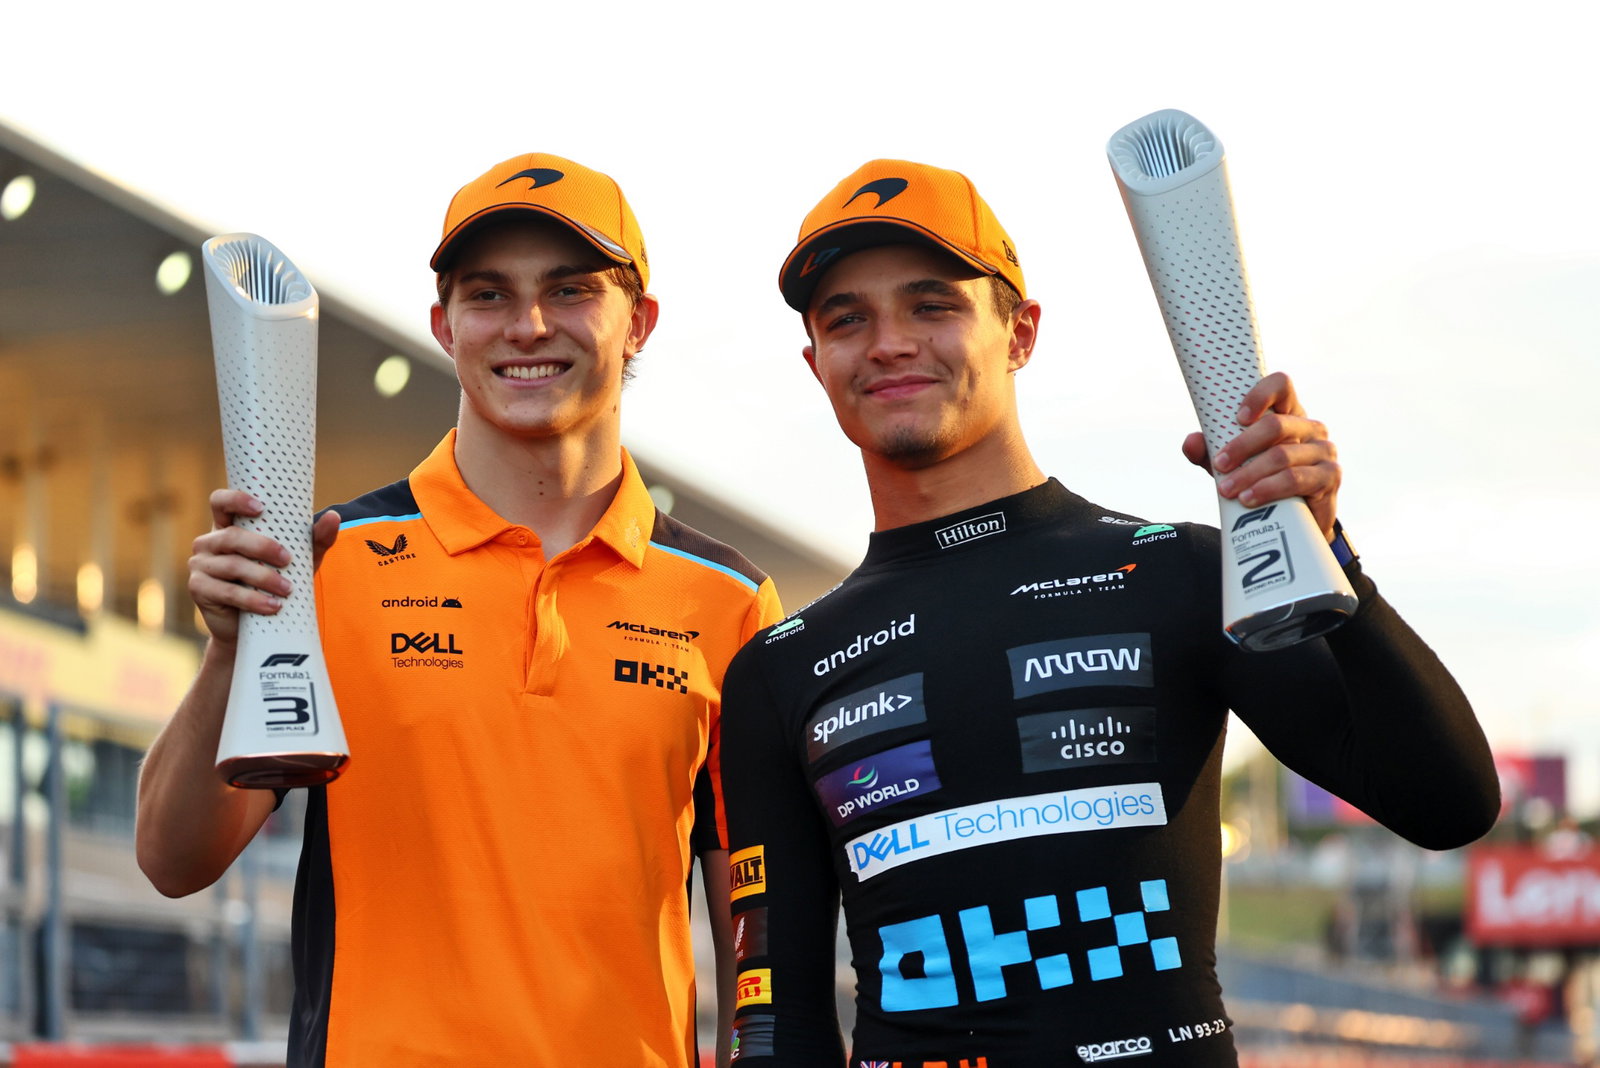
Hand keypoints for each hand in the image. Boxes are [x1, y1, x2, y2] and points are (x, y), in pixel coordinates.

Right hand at [187, 490, 339, 644]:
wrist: (254, 628)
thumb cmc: (275, 584)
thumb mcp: (299, 561)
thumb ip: (315, 539)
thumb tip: (333, 517)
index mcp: (228, 527)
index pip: (220, 502)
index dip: (236, 499)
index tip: (261, 508)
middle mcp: (209, 542)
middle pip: (232, 536)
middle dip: (262, 547)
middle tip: (288, 560)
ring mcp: (200, 565)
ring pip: (232, 565)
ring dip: (263, 577)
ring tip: (287, 589)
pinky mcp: (199, 589)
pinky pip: (227, 591)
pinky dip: (253, 599)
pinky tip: (272, 606)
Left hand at [1182, 371, 1339, 538]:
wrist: (1294, 520)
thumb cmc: (1261, 480)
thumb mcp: (1232, 464)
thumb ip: (1209, 452)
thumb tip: (1191, 442)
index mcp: (1287, 413)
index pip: (1281, 385)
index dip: (1260, 395)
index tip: (1237, 417)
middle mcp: (1309, 426)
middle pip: (1276, 425)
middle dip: (1241, 446)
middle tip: (1219, 465)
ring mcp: (1323, 450)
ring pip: (1282, 455)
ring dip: (1249, 473)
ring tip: (1227, 490)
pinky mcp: (1330, 476)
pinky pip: (1296, 479)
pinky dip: (1268, 489)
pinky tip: (1249, 498)